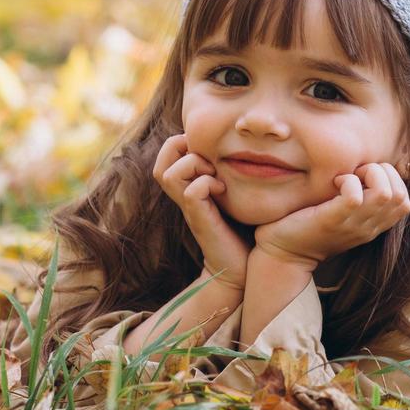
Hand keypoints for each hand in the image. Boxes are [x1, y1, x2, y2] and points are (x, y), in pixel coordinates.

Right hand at [153, 134, 249, 289]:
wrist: (240, 268)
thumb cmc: (242, 230)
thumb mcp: (235, 193)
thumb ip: (232, 172)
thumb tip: (248, 147)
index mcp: (189, 186)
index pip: (168, 153)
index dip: (183, 142)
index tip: (210, 150)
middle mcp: (184, 195)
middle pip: (161, 162)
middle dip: (181, 149)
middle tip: (208, 159)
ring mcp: (189, 208)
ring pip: (167, 173)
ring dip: (192, 165)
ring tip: (214, 174)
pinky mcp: (200, 220)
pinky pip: (192, 192)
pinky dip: (207, 184)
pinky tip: (223, 191)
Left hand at [253, 162, 409, 268]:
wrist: (283, 255)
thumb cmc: (308, 227)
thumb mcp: (341, 214)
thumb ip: (358, 199)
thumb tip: (365, 169)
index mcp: (373, 226)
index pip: (404, 201)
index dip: (391, 180)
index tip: (364, 177)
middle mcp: (368, 228)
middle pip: (400, 196)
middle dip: (382, 173)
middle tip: (357, 174)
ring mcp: (353, 226)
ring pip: (384, 193)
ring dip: (368, 174)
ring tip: (347, 177)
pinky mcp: (334, 221)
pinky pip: (355, 196)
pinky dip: (347, 181)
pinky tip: (334, 183)